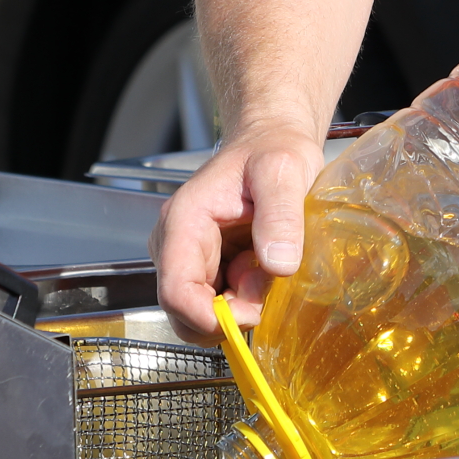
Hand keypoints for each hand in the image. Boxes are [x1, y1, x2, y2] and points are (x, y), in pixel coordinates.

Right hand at [151, 124, 326, 340]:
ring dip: (239, 305)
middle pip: (184, 312)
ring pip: (202, 313)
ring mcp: (187, 258)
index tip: (253, 313)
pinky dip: (244, 298)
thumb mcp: (283, 172)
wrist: (271, 141)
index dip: (210, 318)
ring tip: (264, 267)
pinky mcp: (205, 267)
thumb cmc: (273, 149)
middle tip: (263, 285)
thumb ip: (281, 216)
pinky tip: (260, 268)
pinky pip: (218, 302)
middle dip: (229, 314)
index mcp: (183, 222)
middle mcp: (174, 245)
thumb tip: (278, 265)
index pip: (176, 292)